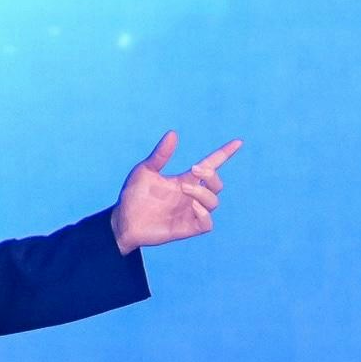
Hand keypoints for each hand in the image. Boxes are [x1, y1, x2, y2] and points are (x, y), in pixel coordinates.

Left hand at [112, 133, 239, 252]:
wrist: (123, 221)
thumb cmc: (133, 196)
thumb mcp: (144, 171)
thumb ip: (160, 155)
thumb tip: (173, 133)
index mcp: (185, 180)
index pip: (211, 165)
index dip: (224, 154)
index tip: (237, 142)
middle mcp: (191, 196)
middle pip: (217, 184)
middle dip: (211, 175)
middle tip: (194, 170)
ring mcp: (190, 212)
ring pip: (214, 202)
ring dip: (203, 193)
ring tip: (184, 188)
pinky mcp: (187, 228)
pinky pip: (207, 223)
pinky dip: (204, 214)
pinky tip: (192, 206)